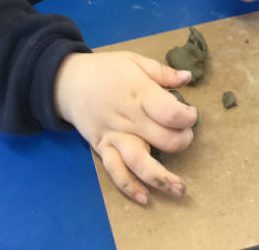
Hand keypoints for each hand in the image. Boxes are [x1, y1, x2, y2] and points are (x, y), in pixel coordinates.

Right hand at [54, 51, 197, 204]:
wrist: (68, 82)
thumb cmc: (105, 70)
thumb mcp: (134, 60)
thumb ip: (162, 71)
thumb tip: (188, 77)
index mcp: (139, 92)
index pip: (170, 113)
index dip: (188, 117)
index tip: (191, 114)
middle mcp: (128, 118)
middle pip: (163, 139)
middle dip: (182, 141)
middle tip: (185, 136)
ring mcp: (115, 136)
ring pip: (140, 162)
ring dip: (161, 178)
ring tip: (179, 188)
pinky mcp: (102, 148)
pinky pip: (115, 171)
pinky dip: (128, 186)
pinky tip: (144, 198)